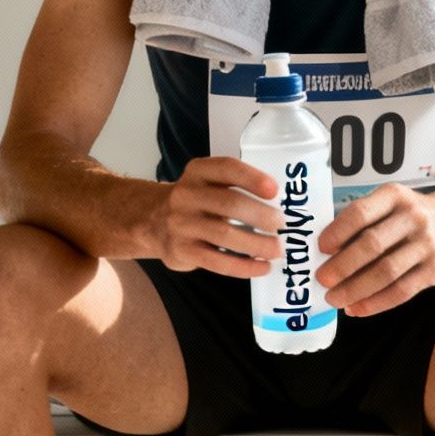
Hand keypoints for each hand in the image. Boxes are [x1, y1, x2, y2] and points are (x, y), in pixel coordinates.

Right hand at [155, 155, 282, 277]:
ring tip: (277, 250)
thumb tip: (281, 206)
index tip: (275, 190)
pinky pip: (217, 261)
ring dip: (256, 243)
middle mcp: (186, 195)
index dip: (252, 178)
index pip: (226, 168)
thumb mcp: (207, 183)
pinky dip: (243, 266)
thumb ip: (235, 187)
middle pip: (229, 203)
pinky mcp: (181, 251)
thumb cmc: (195, 203)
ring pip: (224, 234)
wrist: (152, 222)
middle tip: (283, 225)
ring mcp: (181, 224)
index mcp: (197, 172)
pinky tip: (262, 267)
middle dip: (261, 215)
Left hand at [316, 184, 434, 315]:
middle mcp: (413, 217)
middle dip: (342, 266)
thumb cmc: (412, 215)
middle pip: (372, 245)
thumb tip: (328, 252)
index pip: (360, 213)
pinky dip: (376, 303)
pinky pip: (401, 291)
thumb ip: (365, 221)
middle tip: (322, 280)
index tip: (321, 248)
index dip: (337, 232)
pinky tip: (357, 309)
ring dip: (355, 289)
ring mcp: (427, 244)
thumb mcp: (392, 204)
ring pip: (385, 272)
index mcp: (395, 196)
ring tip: (335, 299)